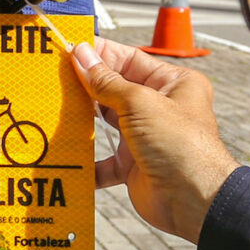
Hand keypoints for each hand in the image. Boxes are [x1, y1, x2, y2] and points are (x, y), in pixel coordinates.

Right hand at [67, 39, 240, 242]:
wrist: (193, 202)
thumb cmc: (181, 146)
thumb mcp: (141, 103)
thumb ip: (107, 82)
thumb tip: (82, 56)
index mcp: (172, 84)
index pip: (129, 60)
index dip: (100, 54)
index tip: (71, 48)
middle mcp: (160, 108)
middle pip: (115, 89)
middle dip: (86, 85)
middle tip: (55, 75)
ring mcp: (145, 137)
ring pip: (106, 122)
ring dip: (84, 119)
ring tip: (57, 108)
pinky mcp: (133, 165)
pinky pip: (103, 159)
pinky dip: (87, 160)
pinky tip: (69, 154)